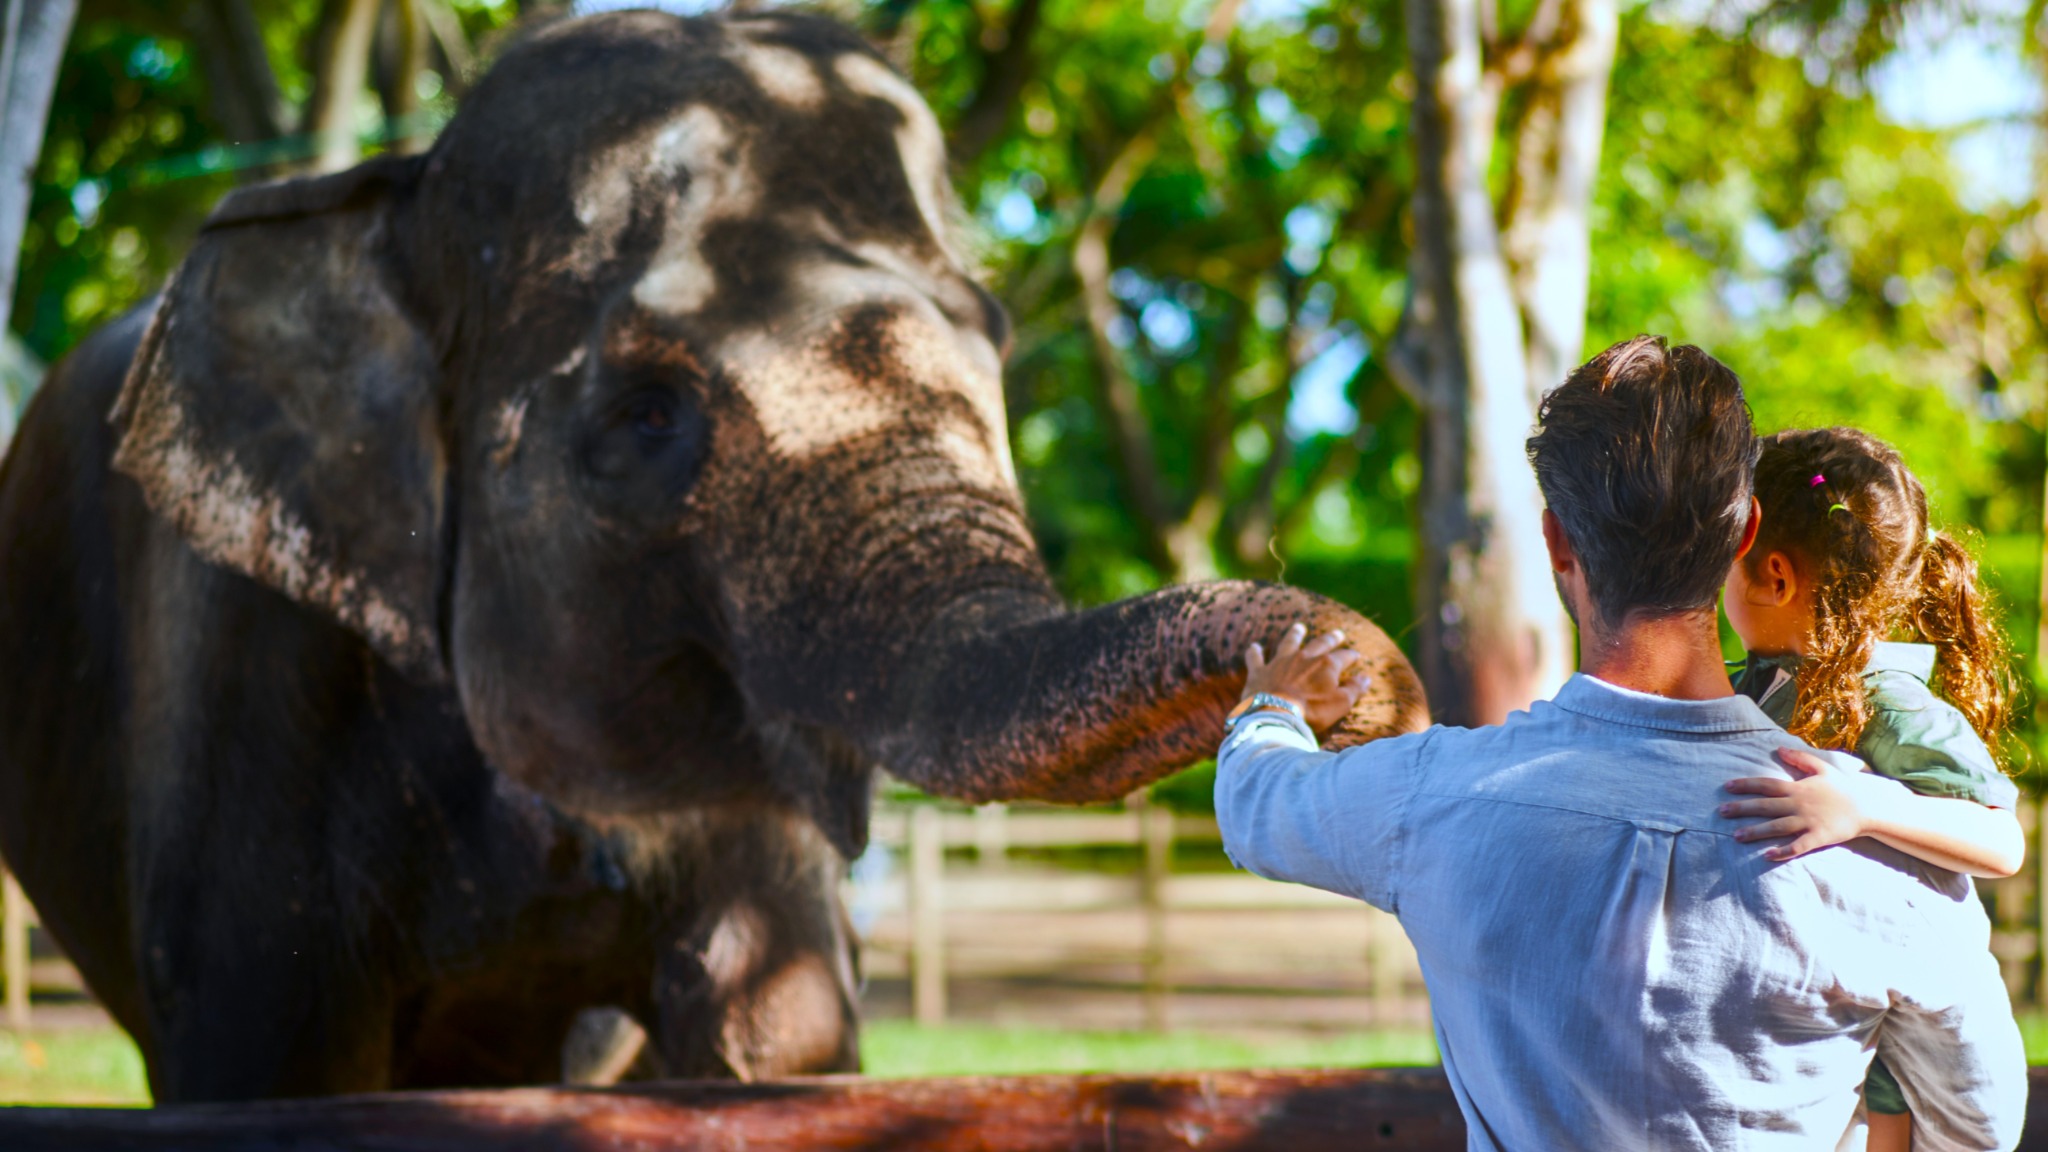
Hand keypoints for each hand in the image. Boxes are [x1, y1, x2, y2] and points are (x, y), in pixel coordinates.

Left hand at [1243, 622, 1370, 733]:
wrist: (1276, 715)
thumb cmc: (1312, 712)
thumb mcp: (1341, 703)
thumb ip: (1355, 689)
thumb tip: (1366, 678)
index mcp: (1325, 665)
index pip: (1343, 657)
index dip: (1351, 656)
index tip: (1356, 656)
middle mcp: (1303, 657)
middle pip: (1319, 644)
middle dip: (1330, 639)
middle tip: (1338, 633)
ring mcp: (1280, 662)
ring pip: (1288, 642)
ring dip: (1295, 634)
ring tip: (1299, 627)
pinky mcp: (1260, 671)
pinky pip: (1256, 658)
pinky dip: (1254, 652)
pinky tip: (1254, 647)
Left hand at [1720, 747, 1884, 860]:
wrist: (1868, 807)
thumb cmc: (1842, 788)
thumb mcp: (1822, 768)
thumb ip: (1800, 759)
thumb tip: (1779, 749)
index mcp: (1798, 788)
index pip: (1766, 785)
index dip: (1746, 785)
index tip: (1727, 787)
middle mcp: (1799, 804)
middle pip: (1765, 806)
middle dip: (1742, 808)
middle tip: (1721, 811)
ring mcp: (1808, 821)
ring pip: (1777, 827)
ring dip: (1756, 832)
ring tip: (1736, 836)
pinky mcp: (1818, 837)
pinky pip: (1797, 846)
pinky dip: (1782, 851)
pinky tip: (1766, 855)